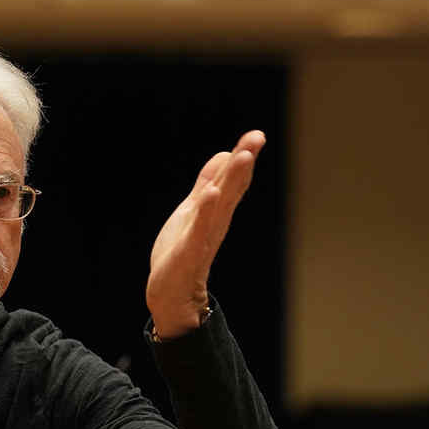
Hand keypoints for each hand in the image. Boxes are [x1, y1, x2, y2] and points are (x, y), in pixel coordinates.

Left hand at [146, 130, 264, 338]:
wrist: (171, 294)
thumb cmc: (182, 253)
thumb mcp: (194, 209)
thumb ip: (207, 183)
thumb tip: (224, 154)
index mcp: (216, 211)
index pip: (233, 180)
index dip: (243, 156)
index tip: (256, 135)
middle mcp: (215, 221)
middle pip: (232, 187)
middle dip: (243, 162)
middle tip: (257, 137)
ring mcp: (203, 236)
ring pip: (221, 204)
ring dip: (232, 180)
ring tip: (243, 157)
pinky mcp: (189, 252)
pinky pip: (199, 230)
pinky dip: (205, 212)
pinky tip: (210, 194)